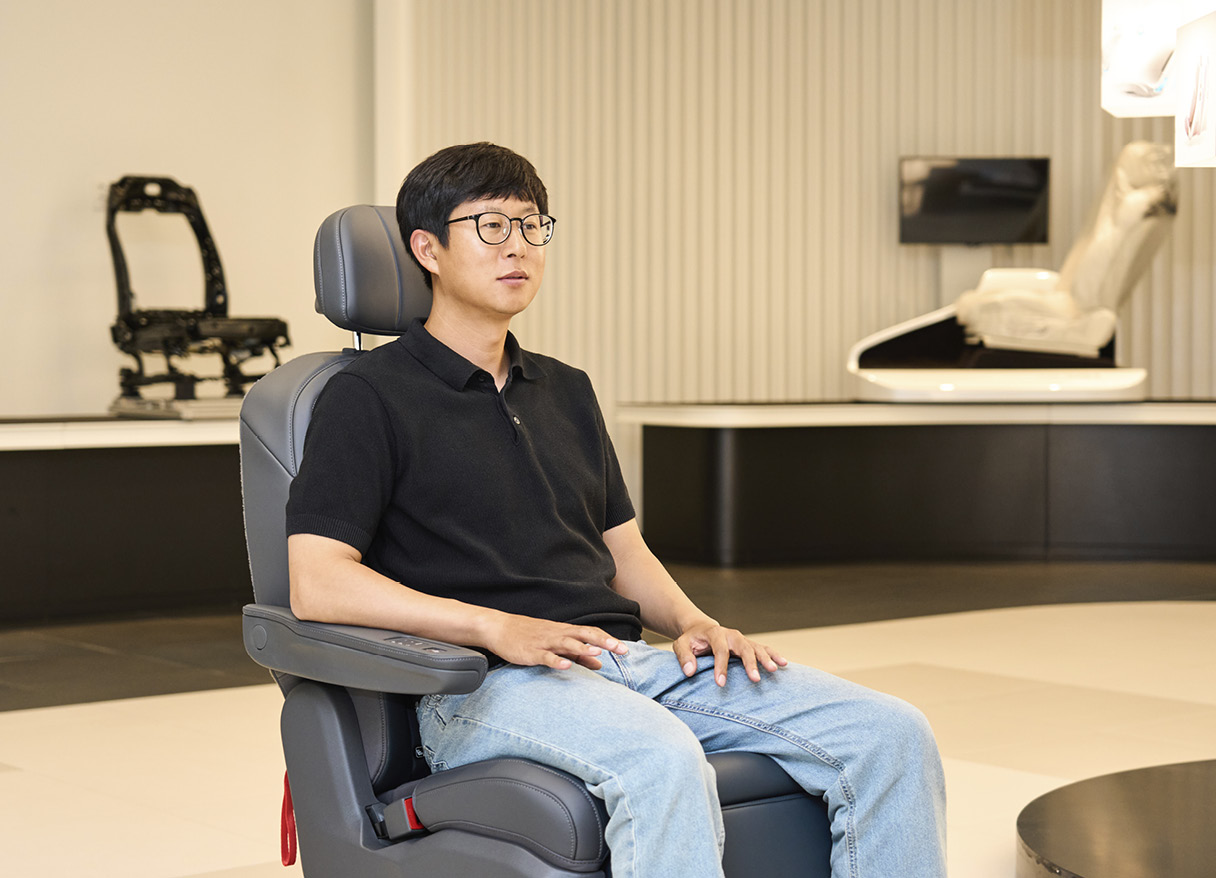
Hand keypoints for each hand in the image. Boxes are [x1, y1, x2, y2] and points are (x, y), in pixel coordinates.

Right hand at [482, 613, 629, 670]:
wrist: (499, 628)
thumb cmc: (529, 635)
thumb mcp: (556, 643)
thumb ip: (578, 654)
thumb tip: (600, 663)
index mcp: (564, 631)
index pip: (590, 633)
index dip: (608, 640)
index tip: (625, 649)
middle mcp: (557, 634)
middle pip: (583, 635)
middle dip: (603, 641)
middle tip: (621, 649)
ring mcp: (544, 642)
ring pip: (566, 643)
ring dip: (582, 648)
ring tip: (597, 652)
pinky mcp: (530, 652)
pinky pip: (544, 656)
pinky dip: (555, 660)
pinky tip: (565, 665)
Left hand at [672, 621, 787, 686]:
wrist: (700, 629)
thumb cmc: (691, 640)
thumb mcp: (681, 645)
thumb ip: (684, 657)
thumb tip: (690, 672)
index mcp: (715, 634)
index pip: (720, 650)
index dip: (721, 667)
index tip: (720, 684)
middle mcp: (731, 635)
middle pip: (743, 647)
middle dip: (750, 663)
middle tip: (755, 679)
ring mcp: (741, 639)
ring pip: (756, 647)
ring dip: (766, 658)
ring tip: (774, 670)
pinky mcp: (748, 644)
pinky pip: (763, 648)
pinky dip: (773, 654)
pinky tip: (784, 663)